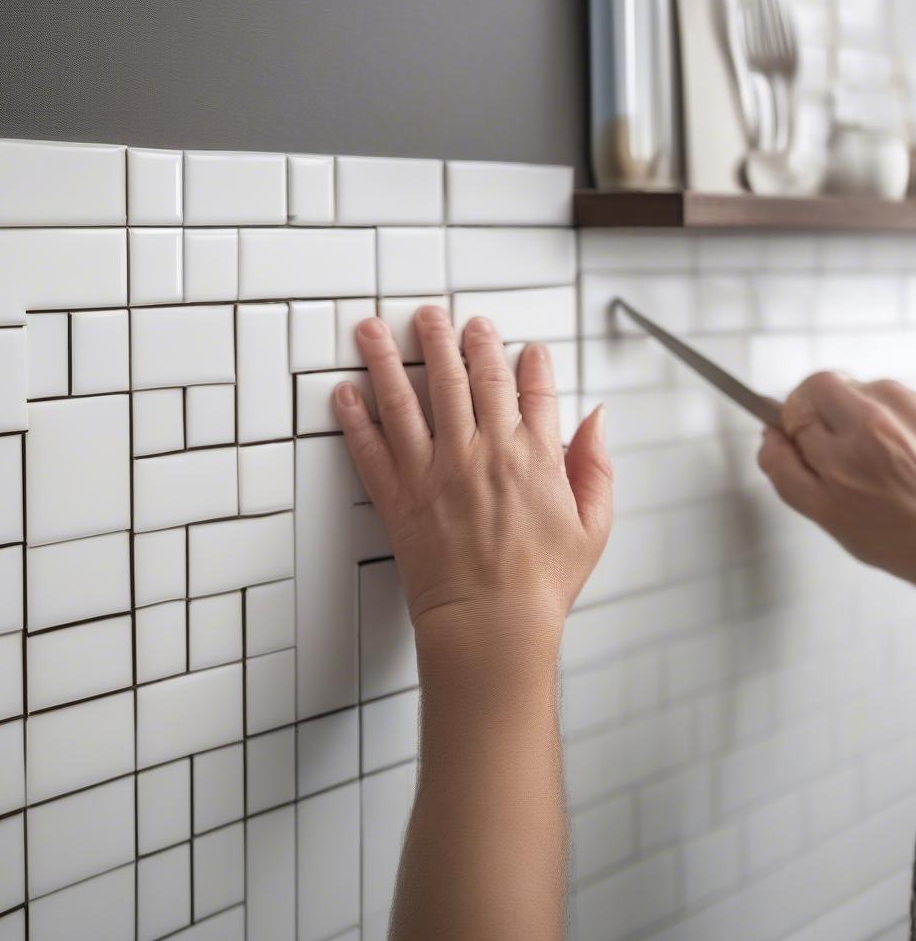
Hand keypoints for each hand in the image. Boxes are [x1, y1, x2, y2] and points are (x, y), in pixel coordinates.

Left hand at [333, 306, 612, 682]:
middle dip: (454, 338)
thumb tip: (596, 419)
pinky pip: (371, 448)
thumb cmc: (541, 584)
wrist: (491, 625)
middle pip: (466, 377)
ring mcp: (436, 471)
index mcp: (532, 456)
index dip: (527, 361)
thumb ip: (595, 466)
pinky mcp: (401, 497)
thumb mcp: (592, 525)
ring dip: (391, 357)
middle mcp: (481, 452)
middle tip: (439, 314)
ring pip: (410, 398)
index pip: (531, 389)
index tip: (522, 345)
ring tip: (374, 327)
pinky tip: (344, 392)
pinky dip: (354, 418)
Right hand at [758, 372, 915, 583]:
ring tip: (878, 451)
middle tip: (833, 441)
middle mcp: (877, 424)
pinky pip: (899, 396)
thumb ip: (784, 470)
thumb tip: (770, 434)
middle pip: (825, 383)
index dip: (793, 421)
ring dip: (861, 409)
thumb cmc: (897, 535)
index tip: (801, 439)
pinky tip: (904, 448)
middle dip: (819, 405)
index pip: (796, 405)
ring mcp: (910, 410)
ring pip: (865, 387)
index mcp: (842, 453)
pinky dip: (892, 415)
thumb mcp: (823, 514)